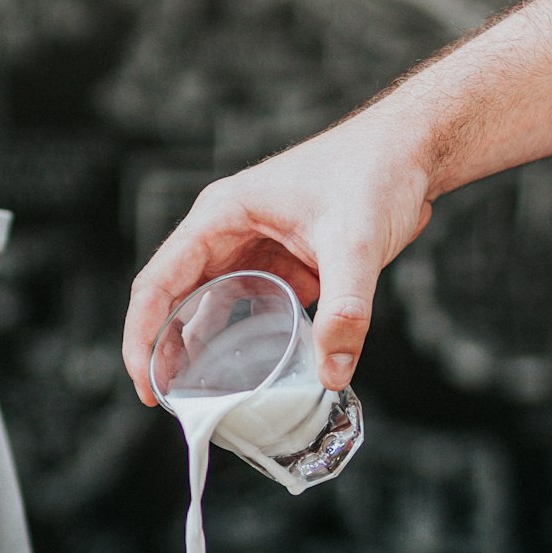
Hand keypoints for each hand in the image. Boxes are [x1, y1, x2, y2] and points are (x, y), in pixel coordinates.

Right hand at [123, 111, 434, 404]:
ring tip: (194, 396)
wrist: (410, 150)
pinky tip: (245, 373)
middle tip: (164, 402)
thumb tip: (333, 373)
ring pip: (207, 305)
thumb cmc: (374, 171)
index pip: (158, 282)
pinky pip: (246, 307)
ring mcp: (252, 247)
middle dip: (162, 350)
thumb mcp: (356, 242)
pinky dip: (239, 340)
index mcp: (221, 216)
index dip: (141, 337)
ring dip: (196, 348)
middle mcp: (226, 232)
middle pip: (173, 298)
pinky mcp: (282, 262)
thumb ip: (346, 309)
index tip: (143, 384)